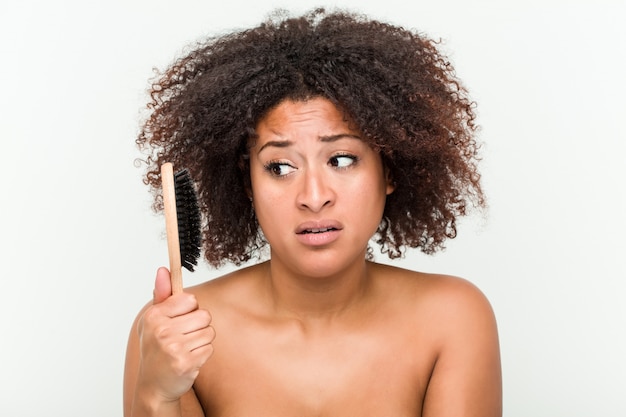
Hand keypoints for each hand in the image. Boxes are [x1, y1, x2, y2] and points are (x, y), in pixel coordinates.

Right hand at [136, 267, 214, 401]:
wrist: (153, 385)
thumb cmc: (156, 348)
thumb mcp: (154, 320)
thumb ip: (162, 294)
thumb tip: (163, 269)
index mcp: (154, 316)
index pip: (190, 299)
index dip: (189, 310)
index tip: (179, 320)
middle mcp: (162, 331)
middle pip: (204, 315)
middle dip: (198, 326)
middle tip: (183, 338)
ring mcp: (173, 348)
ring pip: (209, 332)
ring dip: (201, 341)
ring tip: (185, 349)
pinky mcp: (185, 363)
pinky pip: (209, 348)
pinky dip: (202, 355)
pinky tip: (188, 360)